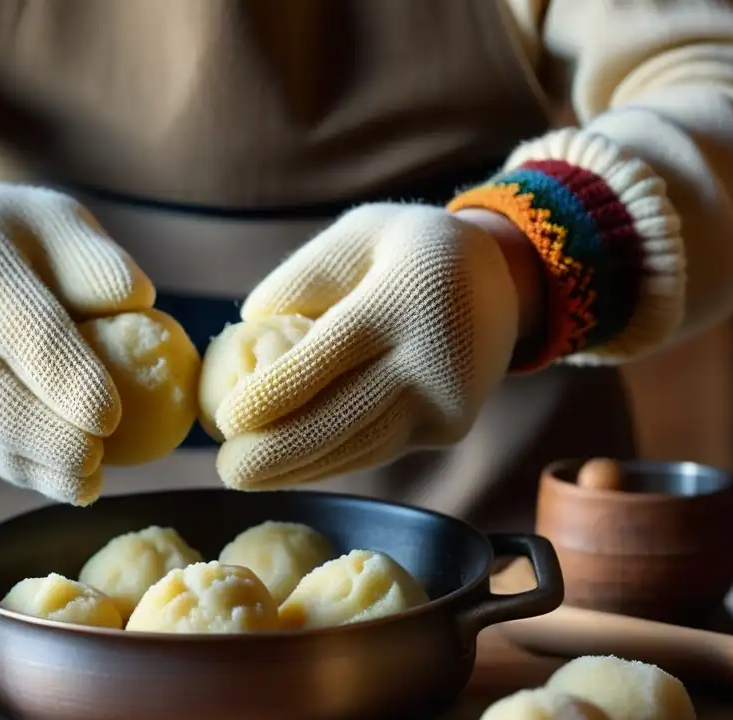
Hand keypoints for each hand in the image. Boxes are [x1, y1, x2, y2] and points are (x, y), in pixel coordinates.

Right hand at [0, 182, 154, 503]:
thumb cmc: (26, 243)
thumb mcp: (63, 225)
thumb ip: (99, 262)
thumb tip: (140, 304)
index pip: (24, 329)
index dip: (67, 378)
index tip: (110, 417)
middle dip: (45, 436)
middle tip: (94, 461)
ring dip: (34, 467)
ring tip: (88, 484)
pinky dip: (21, 470)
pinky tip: (64, 483)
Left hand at [214, 204, 529, 489]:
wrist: (506, 279)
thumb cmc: (410, 249)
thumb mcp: (359, 232)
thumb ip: (304, 276)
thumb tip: (247, 329)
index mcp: (404, 299)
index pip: (328, 357)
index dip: (274, 393)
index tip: (226, 419)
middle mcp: (431, 358)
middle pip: (343, 418)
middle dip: (278, 453)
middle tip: (227, 469)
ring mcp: (445, 401)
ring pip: (360, 448)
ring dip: (299, 469)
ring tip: (246, 475)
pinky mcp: (450, 428)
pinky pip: (379, 450)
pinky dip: (330, 464)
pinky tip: (291, 469)